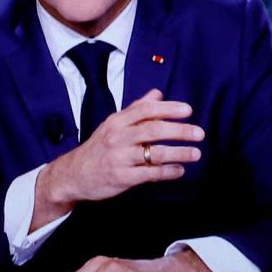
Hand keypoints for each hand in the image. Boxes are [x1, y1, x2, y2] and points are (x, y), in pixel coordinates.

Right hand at [35, 89, 202, 226]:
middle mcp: (118, 137)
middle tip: (199, 133)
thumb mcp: (113, 124)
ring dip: (178, 153)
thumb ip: (136, 109)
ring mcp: (119, 158)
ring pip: (154, 153)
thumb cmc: (98, 147)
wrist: (73, 175)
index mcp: (117, 121)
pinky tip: (180, 170)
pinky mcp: (122, 178)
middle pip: (153, 130)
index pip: (145, 110)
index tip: (187, 110)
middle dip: (179, 130)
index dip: (168, 109)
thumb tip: (158, 94)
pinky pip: (150, 174)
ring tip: (195, 153)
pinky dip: (167, 172)